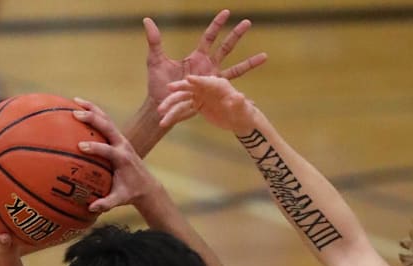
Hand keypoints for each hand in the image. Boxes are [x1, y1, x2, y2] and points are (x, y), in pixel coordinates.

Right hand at [73, 99, 163, 212]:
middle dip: (92, 119)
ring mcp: (120, 138)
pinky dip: (93, 112)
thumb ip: (107, 203)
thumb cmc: (130, 193)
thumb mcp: (120, 199)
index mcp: (123, 159)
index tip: (80, 146)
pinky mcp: (117, 137)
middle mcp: (122, 144)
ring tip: (74, 101)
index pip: (109, 151)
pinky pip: (104, 121)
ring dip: (92, 108)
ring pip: (106, 119)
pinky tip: (78, 106)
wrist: (146, 185)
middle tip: (75, 114)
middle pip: (108, 127)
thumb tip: (90, 208)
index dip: (96, 148)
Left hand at [144, 10, 267, 106]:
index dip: (217, 24)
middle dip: (237, 35)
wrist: (159, 105)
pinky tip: (253, 94)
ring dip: (249, 63)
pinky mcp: (212, 95)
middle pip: (226, 47)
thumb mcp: (155, 61)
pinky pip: (228, 92)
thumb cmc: (157, 84)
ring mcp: (211, 80)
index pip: (209, 37)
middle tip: (248, 22)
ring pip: (235, 69)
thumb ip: (154, 41)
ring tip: (265, 56)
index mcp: (196, 57)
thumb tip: (147, 20)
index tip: (227, 12)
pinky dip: (240, 93)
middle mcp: (207, 67)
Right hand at [157, 75, 258, 132]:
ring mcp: (199, 95)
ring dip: (170, 104)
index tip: (188, 79)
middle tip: (168, 89)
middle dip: (179, 88)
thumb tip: (240, 96)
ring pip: (182, 98)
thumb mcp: (242, 107)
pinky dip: (173, 115)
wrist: (239, 120)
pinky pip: (182, 109)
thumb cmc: (243, 111)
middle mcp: (206, 87)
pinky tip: (164, 122)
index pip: (206, 80)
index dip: (198, 80)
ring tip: (160, 111)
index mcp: (218, 84)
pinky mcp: (196, 104)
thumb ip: (239, 101)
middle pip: (190, 86)